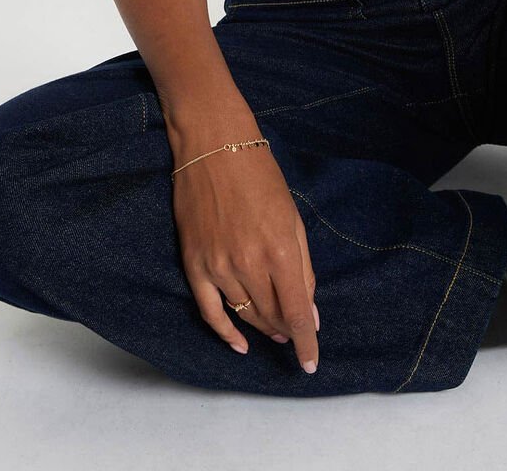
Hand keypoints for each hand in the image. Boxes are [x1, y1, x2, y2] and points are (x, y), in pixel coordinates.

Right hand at [171, 141, 319, 373]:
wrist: (213, 144)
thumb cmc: (260, 175)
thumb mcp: (293, 216)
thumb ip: (303, 268)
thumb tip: (310, 313)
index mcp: (280, 249)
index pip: (298, 312)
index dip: (308, 342)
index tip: (311, 363)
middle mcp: (249, 263)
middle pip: (272, 317)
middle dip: (288, 330)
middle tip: (296, 331)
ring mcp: (218, 265)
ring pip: (245, 315)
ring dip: (263, 328)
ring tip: (276, 330)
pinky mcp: (195, 263)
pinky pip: (209, 310)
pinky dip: (225, 332)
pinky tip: (239, 343)